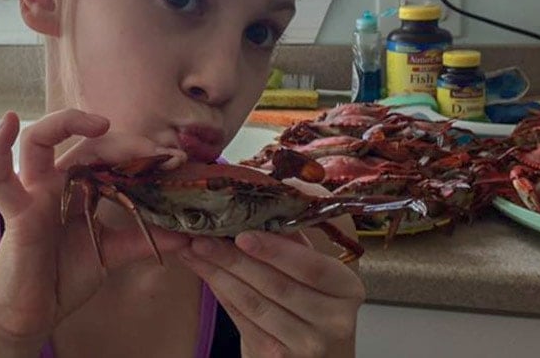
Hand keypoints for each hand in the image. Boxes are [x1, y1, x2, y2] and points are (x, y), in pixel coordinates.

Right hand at [0, 109, 189, 349]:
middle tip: (158, 153)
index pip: (111, 156)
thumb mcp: (112, 253)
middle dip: (125, 143)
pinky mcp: (16, 212)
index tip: (176, 160)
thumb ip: (144, 239)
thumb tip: (185, 235)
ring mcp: (34, 193)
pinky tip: (8, 121)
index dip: (143, 153)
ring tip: (100, 123)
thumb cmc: (63, 278)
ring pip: (39, 140)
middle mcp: (56, 182)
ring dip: (67, 123)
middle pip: (87, 144)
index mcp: (80, 187)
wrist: (32, 316)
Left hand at [178, 231, 364, 357]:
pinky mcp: (276, 357)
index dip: (275, 250)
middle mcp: (332, 320)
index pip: (311, 266)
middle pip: (275, 284)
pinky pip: (241, 320)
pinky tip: (204, 272)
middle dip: (232, 257)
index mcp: (347, 289)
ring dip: (217, 273)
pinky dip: (220, 293)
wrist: (316, 357)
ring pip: (253, 302)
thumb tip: (271, 198)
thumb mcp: (317, 276)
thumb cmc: (314, 306)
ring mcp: (305, 344)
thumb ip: (297, 244)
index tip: (242, 234)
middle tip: (200, 235)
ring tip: (191, 249)